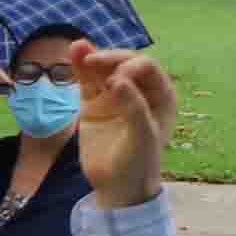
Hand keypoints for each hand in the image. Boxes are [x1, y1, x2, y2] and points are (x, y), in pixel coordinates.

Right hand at [70, 47, 174, 208]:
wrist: (117, 188)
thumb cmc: (138, 163)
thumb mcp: (142, 137)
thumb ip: (133, 107)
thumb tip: (117, 79)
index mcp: (161, 96)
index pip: (147, 69)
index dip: (130, 68)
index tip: (113, 82)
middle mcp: (139, 92)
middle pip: (124, 64)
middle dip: (110, 59)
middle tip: (92, 61)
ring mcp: (115, 97)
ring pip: (103, 71)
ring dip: (92, 58)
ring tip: (77, 47)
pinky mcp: (93, 106)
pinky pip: (86, 83)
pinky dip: (80, 69)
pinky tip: (74, 54)